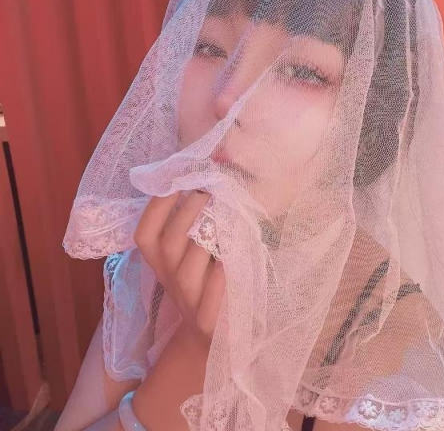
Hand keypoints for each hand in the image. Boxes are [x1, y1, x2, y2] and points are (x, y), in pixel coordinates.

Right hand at [133, 190, 225, 346]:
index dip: (158, 205)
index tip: (179, 179)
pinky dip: (219, 277)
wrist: (211, 335)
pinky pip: (211, 296)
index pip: (145, 231)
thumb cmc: (204, 280)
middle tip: (210, 192)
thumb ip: (194, 221)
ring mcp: (187, 299)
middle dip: (189, 213)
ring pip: (188, 266)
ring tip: (225, 216)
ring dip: (206, 239)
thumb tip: (210, 178)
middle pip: (170, 242)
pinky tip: (228, 260)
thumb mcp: (191, 252)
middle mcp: (168, 277)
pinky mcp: (208, 320)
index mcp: (158, 259)